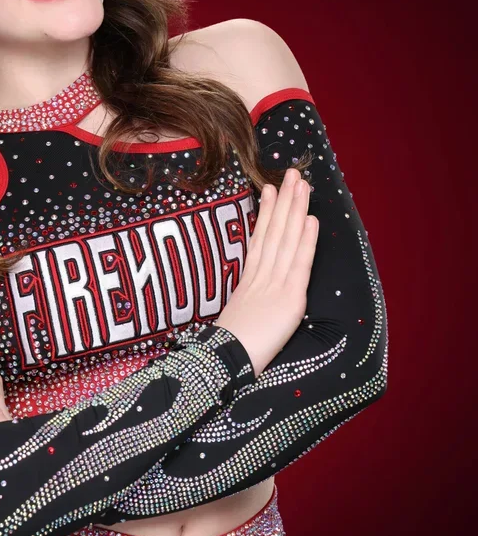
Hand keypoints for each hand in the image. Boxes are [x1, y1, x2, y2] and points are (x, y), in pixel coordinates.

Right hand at [215, 167, 318, 377]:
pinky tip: (312, 220)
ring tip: (302, 184)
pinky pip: (300, 263)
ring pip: (287, 240)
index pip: (260, 240)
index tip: (269, 188)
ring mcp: (275, 285)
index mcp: (247, 283)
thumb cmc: (225, 351)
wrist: (223, 363)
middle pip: (274, 232)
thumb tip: (246, 301)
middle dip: (284, 201)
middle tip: (292, 172)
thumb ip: (244, 304)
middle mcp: (261, 278)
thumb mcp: (234, 320)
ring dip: (296, 210)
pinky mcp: (290, 298)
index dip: (266, 213)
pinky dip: (307, 240)